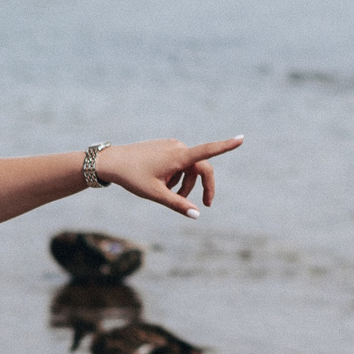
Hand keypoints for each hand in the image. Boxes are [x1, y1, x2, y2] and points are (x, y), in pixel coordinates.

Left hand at [95, 136, 243, 217]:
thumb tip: (197, 215)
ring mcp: (171, 145)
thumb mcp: (156, 194)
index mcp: (178, 156)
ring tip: (170, 195)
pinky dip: (176, 175)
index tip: (242, 138)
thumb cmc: (132, 177)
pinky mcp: (165, 146)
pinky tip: (162, 182)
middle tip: (205, 205)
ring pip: (188, 167)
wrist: (111, 162)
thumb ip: (178, 204)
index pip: (208, 151)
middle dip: (201, 186)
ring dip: (185, 183)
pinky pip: (178, 162)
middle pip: (200, 168)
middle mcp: (178, 147)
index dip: (226, 146)